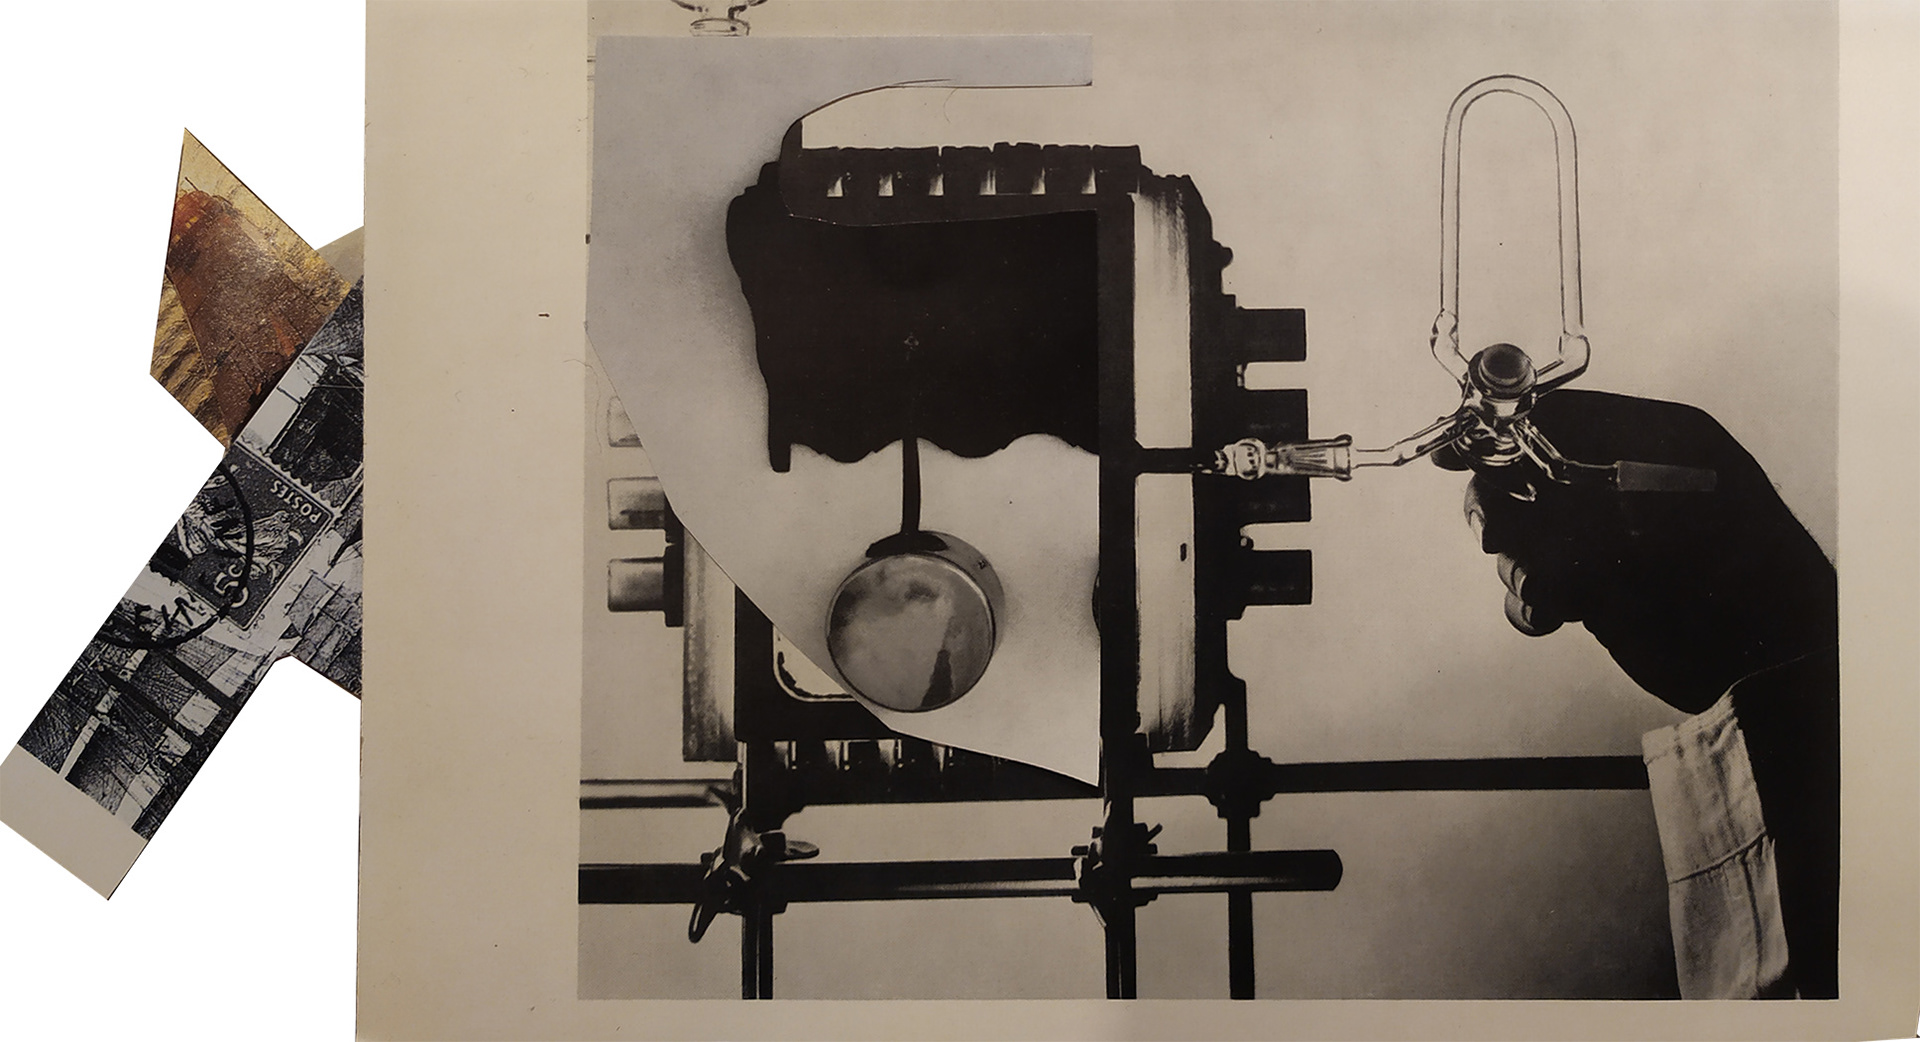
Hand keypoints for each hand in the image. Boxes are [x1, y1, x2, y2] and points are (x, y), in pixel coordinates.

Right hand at [1435, 389, 1835, 713]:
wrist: (1763, 660)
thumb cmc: (1728, 568)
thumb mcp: (1648, 497)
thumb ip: (1570, 476)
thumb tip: (1494, 463)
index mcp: (1650, 440)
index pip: (1555, 416)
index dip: (1501, 434)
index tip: (1454, 456)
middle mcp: (1623, 481)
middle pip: (1523, 474)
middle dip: (1504, 509)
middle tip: (1496, 535)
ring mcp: (1609, 535)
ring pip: (1522, 531)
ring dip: (1521, 562)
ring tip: (1553, 589)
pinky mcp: (1598, 585)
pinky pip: (1537, 578)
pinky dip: (1534, 596)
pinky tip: (1556, 611)